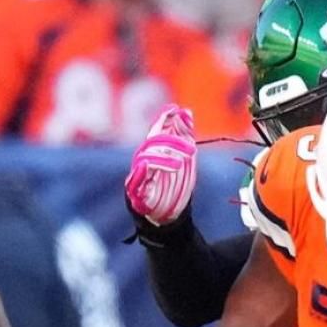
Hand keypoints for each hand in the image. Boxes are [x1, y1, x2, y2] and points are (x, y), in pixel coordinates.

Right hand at [123, 104, 196, 224]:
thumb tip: (186, 111)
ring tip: (179, 163)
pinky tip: (146, 166)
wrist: (166, 217)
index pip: (157, 130)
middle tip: (192, 148)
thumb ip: (183, 136)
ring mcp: (138, 176)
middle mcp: (144, 160)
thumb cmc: (172, 185)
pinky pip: (134, 181)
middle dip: (171, 142)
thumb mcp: (184, 160)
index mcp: (154, 151)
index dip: (164, 118)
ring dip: (161, 158)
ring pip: (145, 160)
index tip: (175, 109)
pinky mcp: (135, 193)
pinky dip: (140, 172)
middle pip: (153, 144)